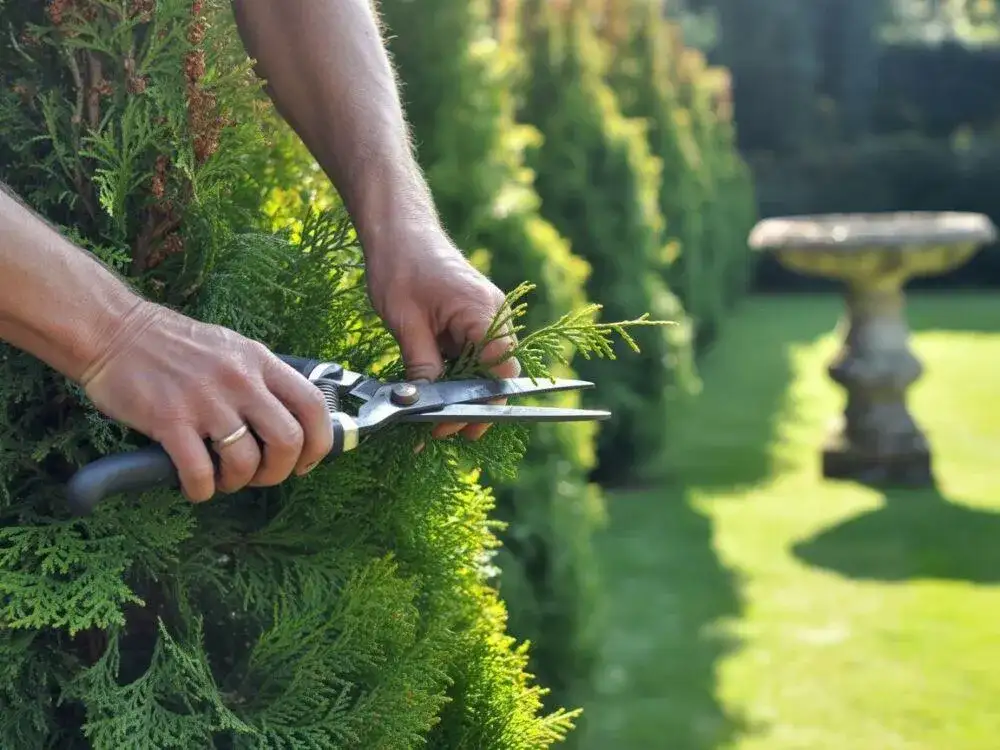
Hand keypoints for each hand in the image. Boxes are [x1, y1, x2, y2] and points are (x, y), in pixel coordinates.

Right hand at [80, 301, 333, 501]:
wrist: (114, 331)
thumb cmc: (175, 346)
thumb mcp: (233, 349)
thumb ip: (262, 380)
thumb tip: (291, 420)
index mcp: (260, 361)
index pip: (314, 405)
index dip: (319, 443)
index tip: (305, 461)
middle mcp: (240, 380)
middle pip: (288, 441)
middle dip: (280, 471)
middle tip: (260, 476)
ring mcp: (206, 401)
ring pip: (247, 462)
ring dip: (239, 482)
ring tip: (224, 478)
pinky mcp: (170, 420)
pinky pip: (200, 473)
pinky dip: (203, 490)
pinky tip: (196, 486)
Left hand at [364, 222, 519, 440]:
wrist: (398, 228)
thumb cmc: (401, 264)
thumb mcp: (405, 321)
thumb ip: (421, 365)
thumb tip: (424, 404)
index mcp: (484, 313)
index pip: (502, 372)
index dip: (483, 405)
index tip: (455, 426)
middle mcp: (494, 315)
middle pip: (495, 375)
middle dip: (470, 406)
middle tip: (438, 432)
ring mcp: (485, 317)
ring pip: (481, 369)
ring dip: (458, 393)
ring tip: (428, 418)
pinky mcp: (471, 319)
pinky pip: (469, 356)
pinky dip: (452, 376)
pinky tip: (430, 392)